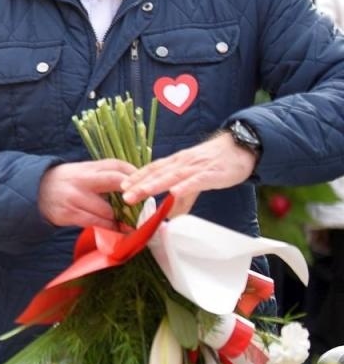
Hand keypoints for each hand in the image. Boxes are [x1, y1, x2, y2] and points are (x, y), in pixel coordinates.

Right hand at [37, 159, 135, 229]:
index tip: (146, 187)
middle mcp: (82, 180)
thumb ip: (105, 175)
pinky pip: (96, 223)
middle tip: (142, 206)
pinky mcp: (69, 214)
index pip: (117, 166)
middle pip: (115, 181)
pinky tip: (114, 228)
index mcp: (88, 168)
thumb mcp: (83, 172)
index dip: (135, 175)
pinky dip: (108, 227)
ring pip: (108, 209)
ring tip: (128, 222)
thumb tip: (136, 185)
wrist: (34, 192)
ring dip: (121, 218)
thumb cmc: (66, 183)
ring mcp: (74, 197)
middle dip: (132, 195)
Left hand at [121, 132, 256, 216]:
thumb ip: (182, 198)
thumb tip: (170, 216)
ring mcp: (196, 167)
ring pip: (172, 176)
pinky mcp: (212, 173)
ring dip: (155, 185)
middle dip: (140, 185)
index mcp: (176, 162)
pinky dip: (185, 186)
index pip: (152, 169)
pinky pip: (196, 181)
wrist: (241, 147)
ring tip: (140, 193)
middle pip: (158, 174)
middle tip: (124, 196)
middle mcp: (182, 163)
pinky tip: (174, 192)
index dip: (137, 178)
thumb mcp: (194, 178)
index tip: (121, 188)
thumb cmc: (215, 163)